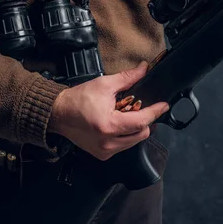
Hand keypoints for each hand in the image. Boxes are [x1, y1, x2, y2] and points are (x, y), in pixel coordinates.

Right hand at [48, 62, 168, 160]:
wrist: (59, 113)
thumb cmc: (78, 99)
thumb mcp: (104, 84)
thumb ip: (128, 78)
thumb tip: (144, 69)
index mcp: (109, 125)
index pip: (141, 121)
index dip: (155, 112)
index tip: (164, 105)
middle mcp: (108, 142)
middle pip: (141, 134)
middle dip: (146, 120)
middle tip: (143, 108)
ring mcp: (105, 151)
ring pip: (134, 142)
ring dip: (136, 129)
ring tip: (129, 115)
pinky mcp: (102, 154)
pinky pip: (123, 146)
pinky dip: (126, 136)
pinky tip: (120, 124)